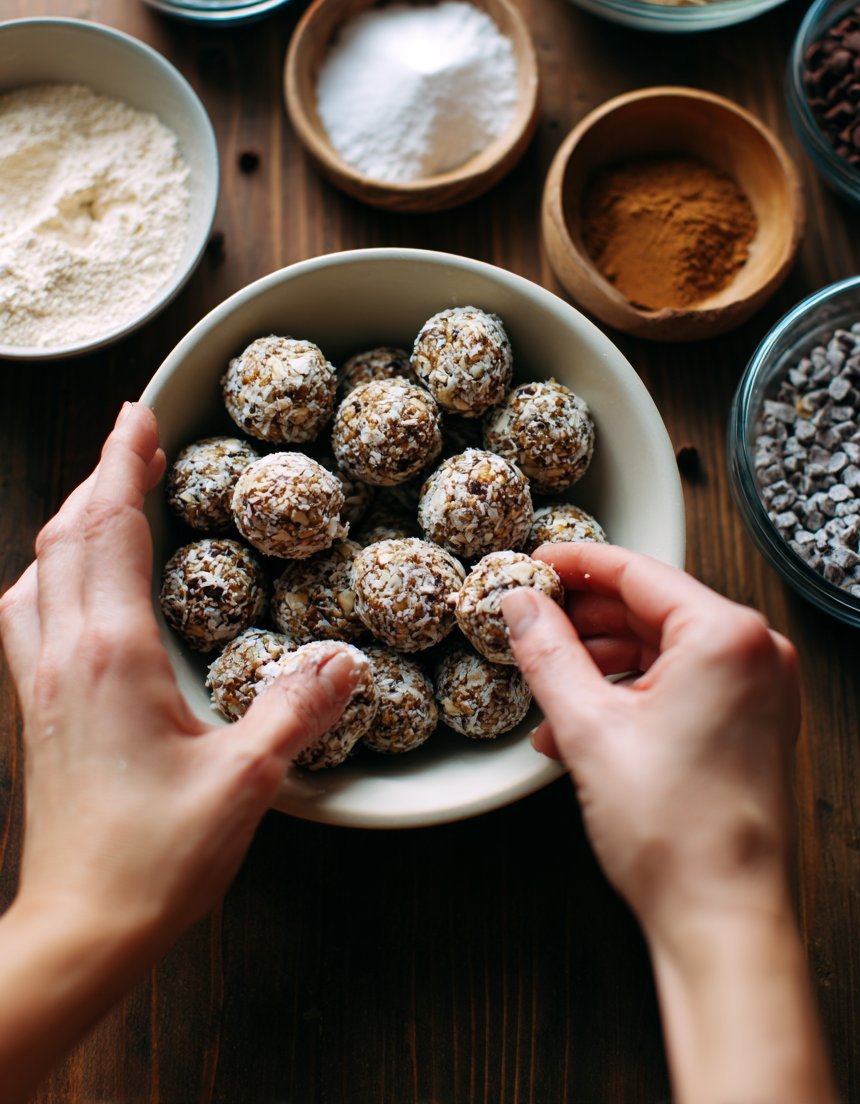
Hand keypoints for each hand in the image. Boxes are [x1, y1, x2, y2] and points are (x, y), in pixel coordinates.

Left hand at [0, 402, 362, 947]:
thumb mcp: (244, 782)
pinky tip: (76, 585)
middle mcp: (65, 654)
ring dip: (71, 519)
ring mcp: (43, 682)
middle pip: (66, 534)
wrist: (79, 927)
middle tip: (135, 437)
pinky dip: (53, 570)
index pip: (109, 528)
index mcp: (112, 652)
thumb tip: (346, 660)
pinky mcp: (40, 710)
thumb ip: (297, 711)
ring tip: (108, 495)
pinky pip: (29, 612)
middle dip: (99, 475)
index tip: (140, 413)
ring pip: (38, 569)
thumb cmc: (152, 859)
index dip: (122, 462)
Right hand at [502, 544, 833, 1103]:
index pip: (636, 573)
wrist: (722, 919)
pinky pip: (682, 686)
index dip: (573, 566)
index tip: (532, 565)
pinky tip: (578, 727)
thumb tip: (518, 605)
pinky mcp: (752, 725)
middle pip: (650, 610)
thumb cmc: (674, 833)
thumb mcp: (588, 729)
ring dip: (600, 668)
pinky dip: (630, 698)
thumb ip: (547, 653)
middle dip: (582, 625)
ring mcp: (760, 691)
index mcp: (726, 637)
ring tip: (546, 692)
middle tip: (528, 626)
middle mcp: (755, 653)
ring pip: (662, 651)